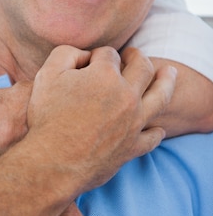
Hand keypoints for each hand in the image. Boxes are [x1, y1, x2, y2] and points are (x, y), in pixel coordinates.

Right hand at [26, 45, 175, 192]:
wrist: (52, 162)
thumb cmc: (46, 117)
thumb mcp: (47, 74)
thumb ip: (67, 53)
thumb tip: (85, 56)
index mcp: (106, 75)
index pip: (109, 54)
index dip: (97, 55)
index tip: (88, 63)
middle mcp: (126, 95)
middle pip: (142, 67)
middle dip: (137, 57)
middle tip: (133, 55)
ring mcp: (133, 122)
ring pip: (161, 96)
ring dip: (166, 80)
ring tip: (169, 72)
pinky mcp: (132, 147)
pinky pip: (153, 136)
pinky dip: (156, 130)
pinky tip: (156, 127)